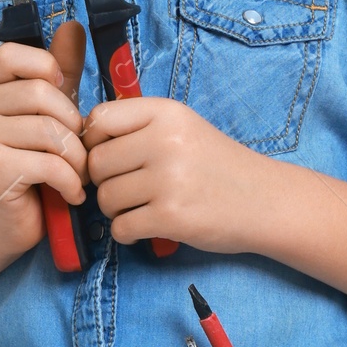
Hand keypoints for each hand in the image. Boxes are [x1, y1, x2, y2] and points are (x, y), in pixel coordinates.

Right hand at [0, 20, 89, 255]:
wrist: (0, 225)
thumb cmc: (28, 167)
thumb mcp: (46, 115)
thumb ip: (59, 74)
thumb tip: (73, 26)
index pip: (14, 54)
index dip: (47, 69)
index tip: (61, 98)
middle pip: (42, 94)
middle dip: (73, 126)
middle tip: (78, 152)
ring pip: (51, 132)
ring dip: (76, 160)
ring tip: (76, 176)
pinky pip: (50, 164)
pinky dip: (71, 183)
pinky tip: (70, 194)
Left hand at [83, 92, 264, 249]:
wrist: (264, 200)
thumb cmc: (217, 165)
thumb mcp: (183, 128)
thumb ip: (137, 127)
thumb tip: (81, 143)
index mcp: (166, 113)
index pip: (99, 120)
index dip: (94, 143)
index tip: (110, 157)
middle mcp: (165, 142)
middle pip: (97, 164)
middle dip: (104, 182)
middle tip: (128, 189)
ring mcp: (168, 180)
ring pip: (106, 198)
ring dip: (116, 210)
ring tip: (142, 207)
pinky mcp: (171, 217)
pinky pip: (121, 228)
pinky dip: (127, 233)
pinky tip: (146, 226)